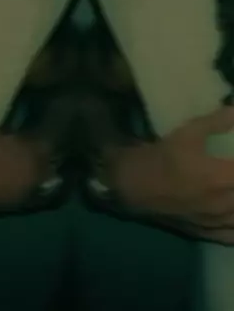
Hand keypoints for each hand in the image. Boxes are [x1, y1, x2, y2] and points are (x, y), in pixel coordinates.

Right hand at [110, 106, 233, 243]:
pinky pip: (231, 236)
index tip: (233, 158)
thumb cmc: (163, 156)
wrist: (135, 185)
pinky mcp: (206, 233)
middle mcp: (225, 204)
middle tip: (231, 170)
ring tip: (229, 187)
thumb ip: (217, 122)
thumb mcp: (189, 132)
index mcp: (224, 178)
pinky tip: (231, 215)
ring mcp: (217, 223)